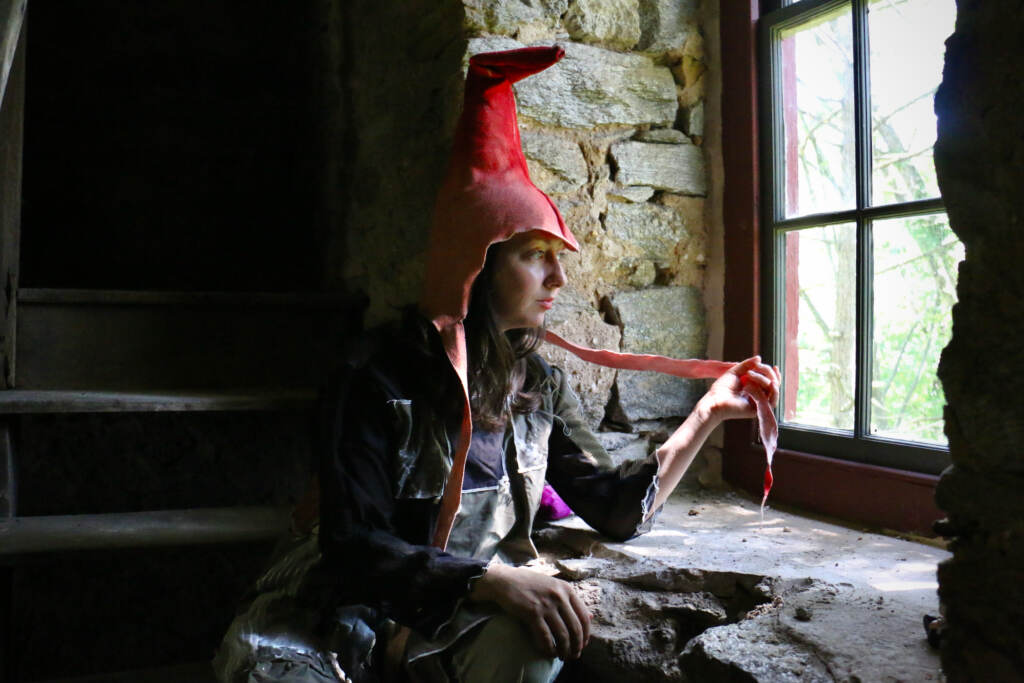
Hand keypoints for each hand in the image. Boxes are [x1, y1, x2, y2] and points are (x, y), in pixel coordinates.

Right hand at [469, 564, 589, 659]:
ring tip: (562, 657)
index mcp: (567, 589)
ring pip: (562, 635)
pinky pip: (545, 637)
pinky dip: (549, 648)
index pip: (584, 616)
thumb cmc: (529, 584)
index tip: (583, 644)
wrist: (504, 580)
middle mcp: (559, 596)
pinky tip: (549, 653)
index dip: (586, 634)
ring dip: (564, 650)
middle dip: (577, 646)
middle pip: (575, 628)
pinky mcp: (532, 613)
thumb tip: (591, 616)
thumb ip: (571, 601)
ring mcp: (546, 604)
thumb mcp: (554, 586)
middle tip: (574, 655)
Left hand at [697, 356, 779, 422]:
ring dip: (764, 380)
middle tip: (758, 367)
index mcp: (755, 388)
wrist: (714, 400)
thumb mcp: (735, 372)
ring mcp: (759, 403)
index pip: (771, 381)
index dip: (774, 374)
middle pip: (774, 385)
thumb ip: (746, 365)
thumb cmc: (722, 388)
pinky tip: (753, 384)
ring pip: (772, 392)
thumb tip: (759, 358)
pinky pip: (769, 401)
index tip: (774, 366)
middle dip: (768, 373)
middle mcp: (759, 396)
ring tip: (751, 375)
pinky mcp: (757, 410)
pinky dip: (764, 390)